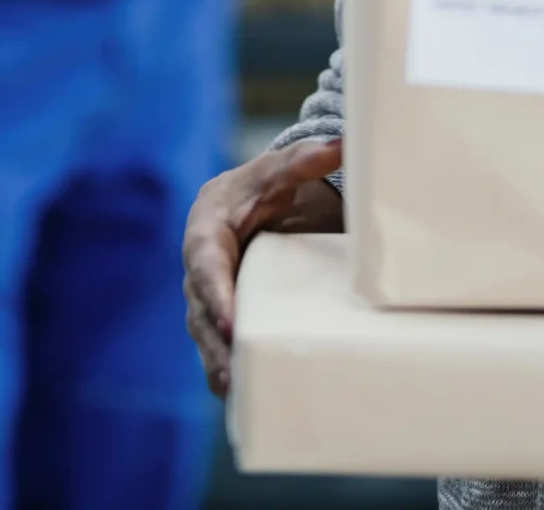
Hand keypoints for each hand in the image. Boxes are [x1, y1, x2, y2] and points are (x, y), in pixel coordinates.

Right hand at [183, 137, 345, 396]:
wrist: (260, 200)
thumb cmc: (267, 183)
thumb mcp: (283, 169)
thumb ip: (306, 158)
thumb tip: (342, 144)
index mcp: (207, 230)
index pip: (205, 262)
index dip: (215, 293)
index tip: (230, 318)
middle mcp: (201, 268)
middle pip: (201, 309)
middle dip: (216, 341)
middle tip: (235, 369)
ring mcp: (209, 297)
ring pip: (207, 336)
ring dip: (220, 364)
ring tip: (237, 391)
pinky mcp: (224, 316)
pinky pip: (220, 347)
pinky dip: (229, 371)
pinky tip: (246, 399)